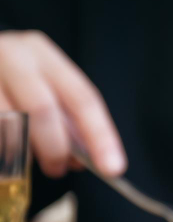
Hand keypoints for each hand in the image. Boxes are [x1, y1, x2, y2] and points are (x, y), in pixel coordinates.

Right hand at [0, 30, 125, 176]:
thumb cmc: (9, 79)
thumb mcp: (40, 85)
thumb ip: (64, 117)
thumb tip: (85, 157)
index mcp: (41, 52)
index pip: (82, 97)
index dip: (100, 136)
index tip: (113, 168)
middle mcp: (10, 54)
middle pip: (42, 109)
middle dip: (55, 148)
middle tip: (58, 169)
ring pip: (8, 123)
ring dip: (22, 154)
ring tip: (26, 164)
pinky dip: (3, 153)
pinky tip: (5, 158)